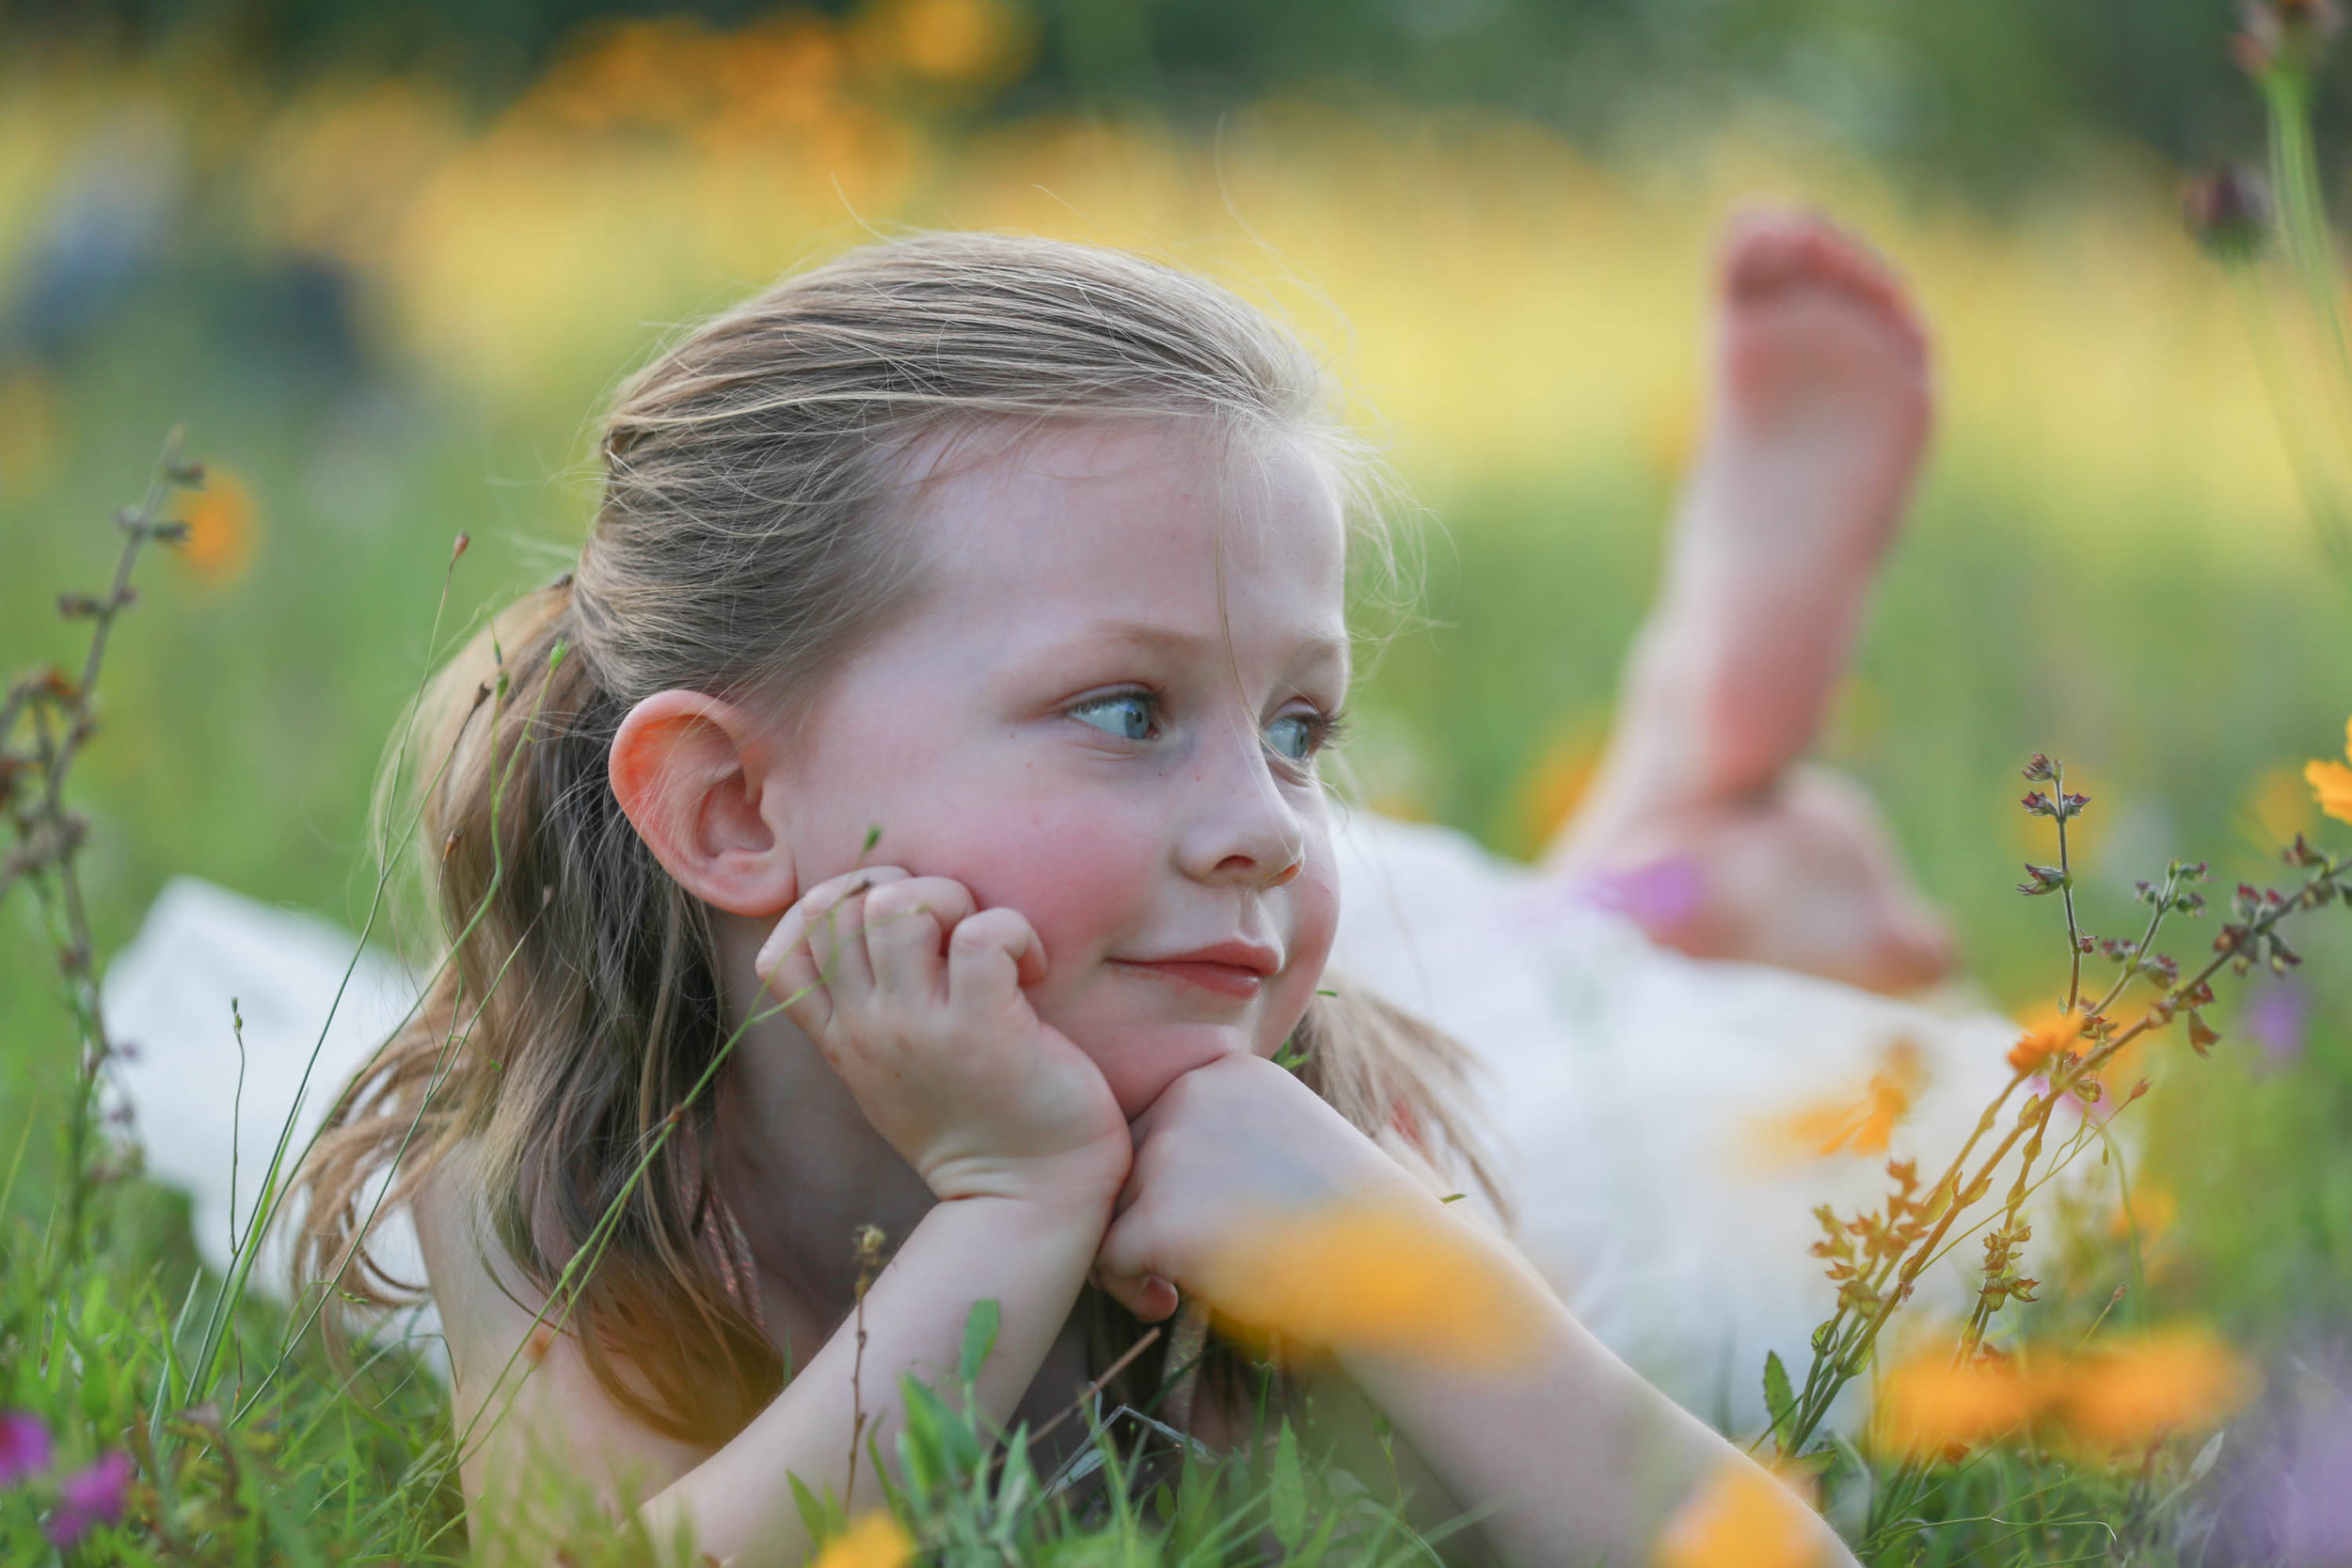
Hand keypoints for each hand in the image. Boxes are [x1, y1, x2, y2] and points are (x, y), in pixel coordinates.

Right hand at [756, 867, 1131, 1211]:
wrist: (1030, 1200)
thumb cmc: (978, 1126)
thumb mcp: (894, 1072)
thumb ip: (870, 1011)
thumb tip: (875, 926)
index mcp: (844, 1038)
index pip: (783, 950)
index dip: (826, 908)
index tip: (888, 924)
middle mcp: (869, 1028)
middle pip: (837, 906)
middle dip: (899, 886)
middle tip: (951, 929)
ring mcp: (920, 1028)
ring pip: (899, 905)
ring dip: (952, 900)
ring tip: (989, 944)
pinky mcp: (984, 1027)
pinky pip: (982, 934)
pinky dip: (1013, 931)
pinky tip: (1031, 968)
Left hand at [1092, 1053, 1424, 1321]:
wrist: (1393, 1272)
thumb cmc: (1350, 1223)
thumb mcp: (1290, 1139)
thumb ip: (1226, 1133)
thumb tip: (1160, 1174)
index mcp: (1227, 1070)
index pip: (1158, 1123)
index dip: (1167, 1182)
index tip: (1208, 1224)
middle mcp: (1191, 1093)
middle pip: (1126, 1160)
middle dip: (1141, 1216)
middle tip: (1179, 1265)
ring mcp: (1171, 1149)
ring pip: (1111, 1206)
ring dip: (1132, 1254)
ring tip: (1175, 1288)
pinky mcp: (1158, 1213)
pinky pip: (1107, 1255)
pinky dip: (1127, 1288)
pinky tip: (1170, 1303)